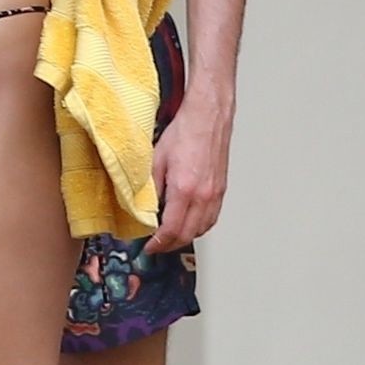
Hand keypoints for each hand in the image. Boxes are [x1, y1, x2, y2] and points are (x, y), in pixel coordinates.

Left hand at [144, 92, 231, 252]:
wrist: (208, 117)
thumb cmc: (184, 132)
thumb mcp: (156, 160)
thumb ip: (150, 188)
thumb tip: (143, 209)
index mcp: (185, 189)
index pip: (171, 230)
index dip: (158, 244)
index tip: (148, 247)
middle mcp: (204, 195)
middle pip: (187, 235)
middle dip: (169, 246)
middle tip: (156, 247)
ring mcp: (215, 194)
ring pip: (202, 230)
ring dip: (185, 238)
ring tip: (169, 238)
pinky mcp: (221, 190)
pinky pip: (211, 219)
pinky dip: (199, 228)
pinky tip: (189, 224)